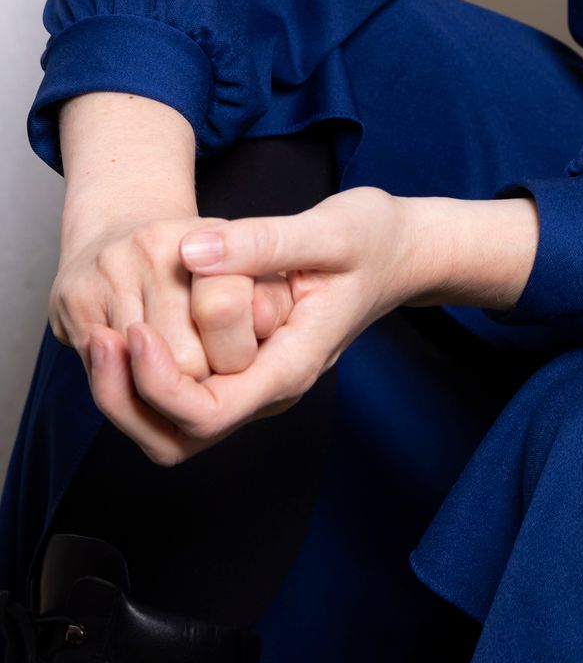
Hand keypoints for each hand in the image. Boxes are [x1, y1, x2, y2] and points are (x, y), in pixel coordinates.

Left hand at [83, 186, 416, 465]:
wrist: (403, 251)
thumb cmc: (375, 238)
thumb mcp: (330, 228)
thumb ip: (261, 241)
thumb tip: (192, 251)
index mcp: (293, 364)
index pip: (210, 413)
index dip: (161, 385)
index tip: (137, 331)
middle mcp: (271, 386)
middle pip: (180, 435)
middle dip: (129, 398)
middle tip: (99, 339)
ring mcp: (258, 381)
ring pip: (175, 424)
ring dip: (130, 392)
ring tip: (103, 336)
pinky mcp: (246, 364)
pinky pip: (184, 395)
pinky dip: (148, 375)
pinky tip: (130, 329)